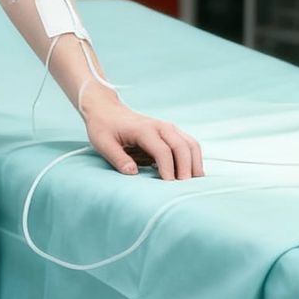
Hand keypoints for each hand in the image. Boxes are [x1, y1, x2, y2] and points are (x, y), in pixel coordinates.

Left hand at [82, 97, 203, 179]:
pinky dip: (193, 158)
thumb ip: (117, 158)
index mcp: (144, 130)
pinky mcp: (171, 132)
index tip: (169, 186)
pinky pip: (189, 144)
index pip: (163, 151)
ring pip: (190, 144)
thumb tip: (133, 173)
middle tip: (184, 189)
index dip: (168, 169)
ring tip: (194, 183)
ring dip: (195, 163)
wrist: (106, 109)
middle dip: (186, 168)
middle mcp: (160, 127)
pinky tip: (192, 174)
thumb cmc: (103, 127)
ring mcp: (168, 128)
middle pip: (182, 147)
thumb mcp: (103, 143)